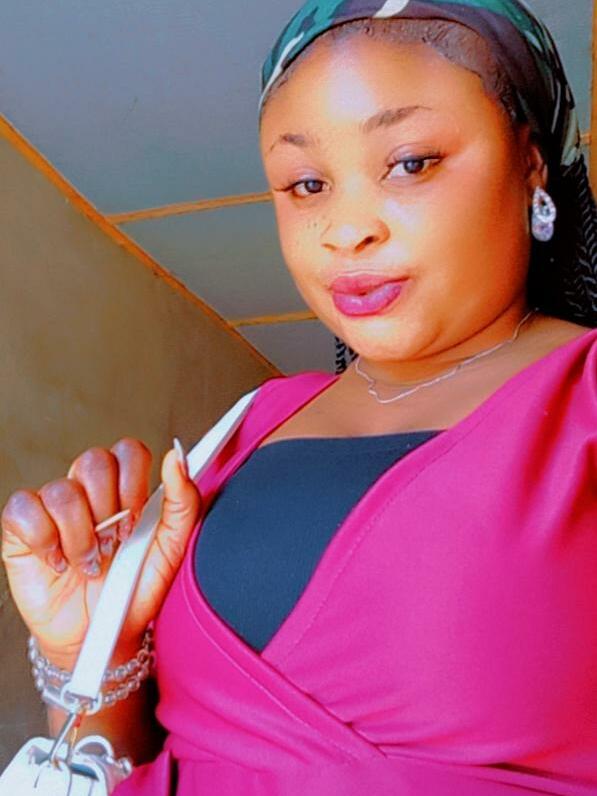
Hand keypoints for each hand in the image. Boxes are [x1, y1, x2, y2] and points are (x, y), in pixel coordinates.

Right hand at [1, 438, 200, 666]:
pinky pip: (24, 509)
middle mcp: (88, 491)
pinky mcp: (21, 527)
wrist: (101, 636)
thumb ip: (183, 501)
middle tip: (114, 543)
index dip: (133, 482)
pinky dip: (45, 541)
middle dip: (108, 510)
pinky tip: (58, 562)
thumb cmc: (134, 590)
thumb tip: (176, 456)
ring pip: (62, 491)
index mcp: (124, 488)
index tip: (137, 520)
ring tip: (89, 563)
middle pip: (94, 461)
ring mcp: (52, 507)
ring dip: (80, 537)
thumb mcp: (172, 549)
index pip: (128, 451)